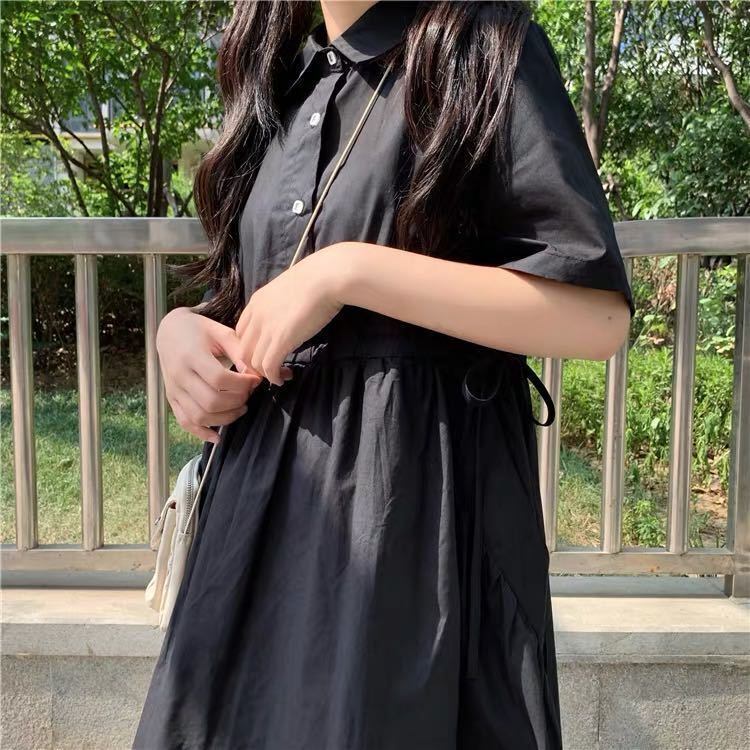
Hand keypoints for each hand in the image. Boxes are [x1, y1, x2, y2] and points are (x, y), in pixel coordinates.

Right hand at [156, 306, 263, 442]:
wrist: (169, 332)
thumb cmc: (199, 331)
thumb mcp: (221, 333)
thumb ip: (239, 352)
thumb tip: (256, 374)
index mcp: (191, 356)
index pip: (219, 379)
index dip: (242, 384)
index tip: (255, 380)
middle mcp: (179, 375)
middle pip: (211, 401)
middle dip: (237, 401)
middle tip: (248, 393)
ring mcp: (174, 390)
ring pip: (200, 416)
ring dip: (226, 418)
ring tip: (240, 407)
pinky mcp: (172, 399)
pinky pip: (186, 423)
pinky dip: (202, 433)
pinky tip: (217, 436)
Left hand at [235, 245, 345, 384]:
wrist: (326, 278)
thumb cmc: (316, 280)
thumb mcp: (287, 291)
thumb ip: (279, 306)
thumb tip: (286, 319)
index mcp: (256, 302)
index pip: (240, 333)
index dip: (250, 347)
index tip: (265, 354)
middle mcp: (256, 316)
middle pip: (243, 350)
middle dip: (254, 364)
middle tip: (270, 370)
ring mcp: (267, 328)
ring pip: (254, 361)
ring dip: (265, 373)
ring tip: (280, 375)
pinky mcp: (281, 340)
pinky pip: (269, 366)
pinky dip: (274, 377)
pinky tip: (283, 378)